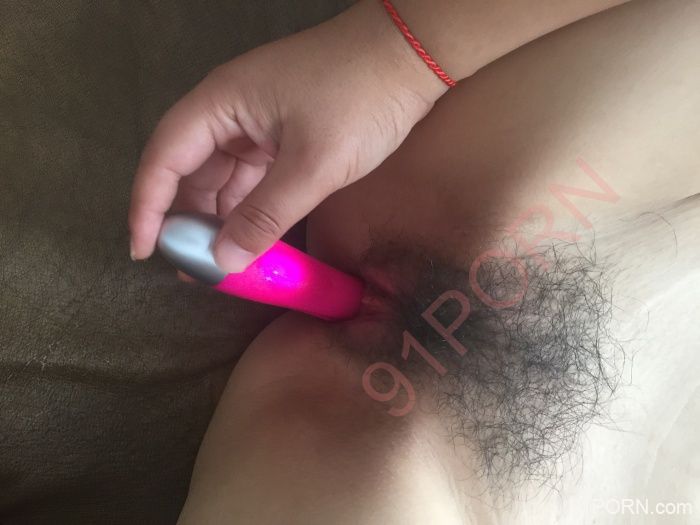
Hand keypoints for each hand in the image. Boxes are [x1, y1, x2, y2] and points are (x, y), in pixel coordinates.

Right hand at [128, 0, 445, 272]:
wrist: (411, 56)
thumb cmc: (359, 99)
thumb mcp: (312, 164)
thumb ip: (266, 216)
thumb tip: (224, 261)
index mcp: (221, 105)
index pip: (164, 158)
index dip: (148, 206)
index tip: (144, 251)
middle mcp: (230, 113)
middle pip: (191, 171)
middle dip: (190, 221)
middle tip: (195, 270)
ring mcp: (259, 124)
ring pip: (225, 179)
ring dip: (222, 220)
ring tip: (223, 265)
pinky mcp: (285, 135)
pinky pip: (255, 179)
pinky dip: (252, 209)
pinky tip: (253, 240)